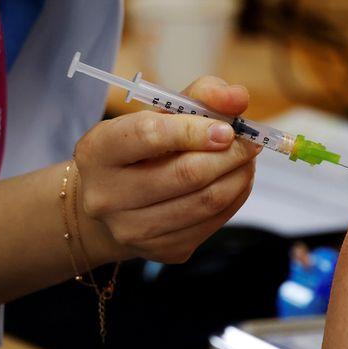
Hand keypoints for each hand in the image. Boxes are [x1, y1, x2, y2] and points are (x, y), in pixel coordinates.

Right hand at [74, 76, 258, 263]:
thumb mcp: (161, 113)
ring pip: (205, 201)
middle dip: (229, 154)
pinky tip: (236, 181)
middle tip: (251, 142)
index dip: (195, 130)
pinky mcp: (160, 252)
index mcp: (96, 150)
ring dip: (239, 176)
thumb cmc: (143, 148)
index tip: (228, 128)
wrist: (115, 202)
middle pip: (186, 174)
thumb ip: (201, 96)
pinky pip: (212, 223)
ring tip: (247, 159)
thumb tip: (238, 97)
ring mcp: (131, 230)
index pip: (149, 135)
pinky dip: (235, 198)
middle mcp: (106, 196)